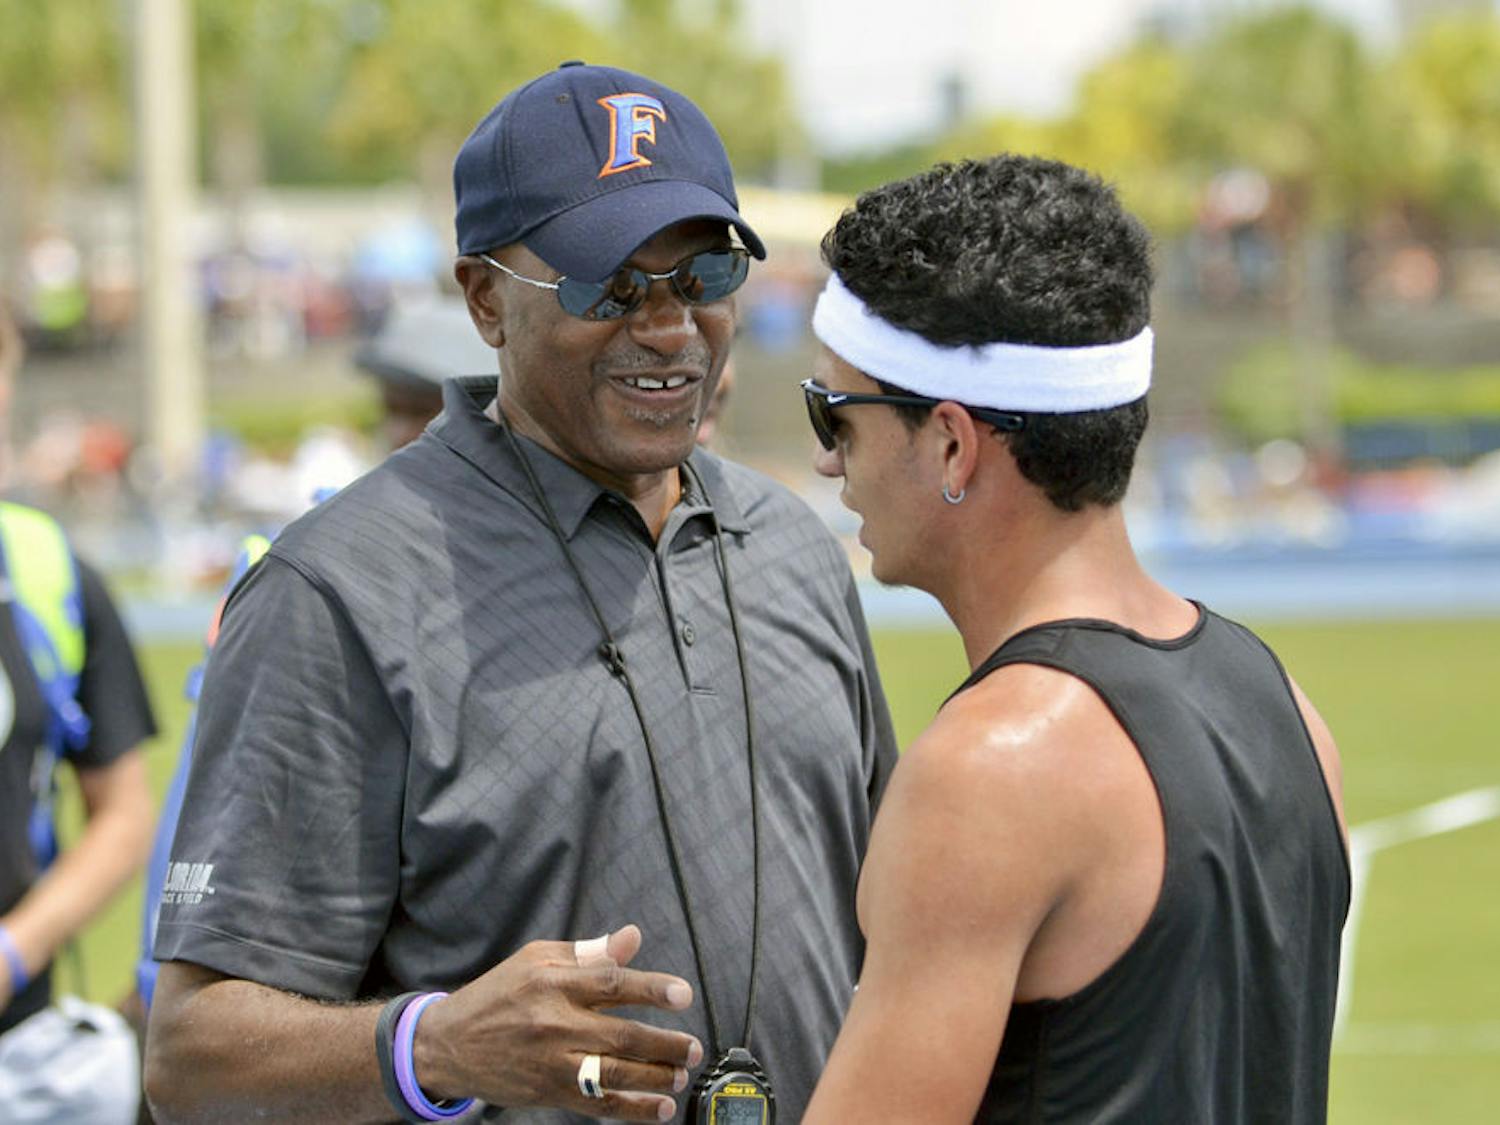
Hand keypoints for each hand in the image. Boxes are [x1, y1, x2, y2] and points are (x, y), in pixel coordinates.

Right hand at [413, 924, 700, 1121]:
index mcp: (553, 983)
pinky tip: (659, 1108)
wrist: (448, 1044)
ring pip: (614, 1072)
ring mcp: (552, 1062)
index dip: (651, 988)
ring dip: (655, 1076)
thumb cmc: (498, 995)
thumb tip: (630, 937)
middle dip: (664, 1043)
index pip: (611, 982)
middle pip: (621, 1034)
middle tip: (692, 1046)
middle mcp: (554, 1023)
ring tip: (680, 1073)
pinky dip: (632, 1109)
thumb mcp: (535, 960)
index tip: (682, 994)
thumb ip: (586, 953)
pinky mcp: (549, 1093)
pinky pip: (598, 1104)